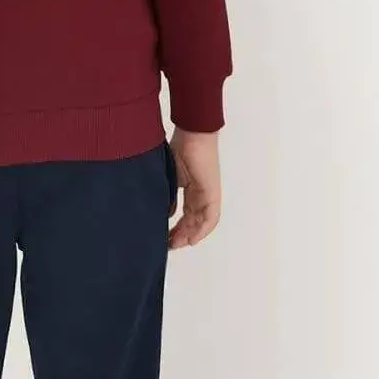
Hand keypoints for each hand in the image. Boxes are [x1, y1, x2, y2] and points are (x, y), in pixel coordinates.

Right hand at [168, 129, 221, 249]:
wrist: (193, 133)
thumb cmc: (179, 146)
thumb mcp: (168, 176)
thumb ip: (167, 194)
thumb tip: (165, 212)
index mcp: (191, 187)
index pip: (186, 213)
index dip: (176, 227)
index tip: (165, 237)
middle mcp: (201, 193)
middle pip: (193, 220)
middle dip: (181, 234)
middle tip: (169, 245)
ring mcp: (208, 193)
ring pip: (201, 221)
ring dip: (190, 235)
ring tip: (177, 244)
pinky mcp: (212, 193)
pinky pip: (211, 217)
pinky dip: (202, 230)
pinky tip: (192, 239)